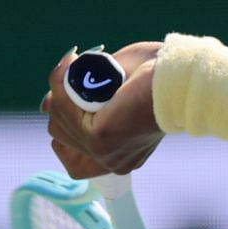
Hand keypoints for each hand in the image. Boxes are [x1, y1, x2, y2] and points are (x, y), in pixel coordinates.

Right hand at [41, 41, 165, 178]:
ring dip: (63, 92)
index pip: (71, 157)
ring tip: (85, 69)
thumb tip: (44, 107)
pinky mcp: (101, 137)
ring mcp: (105, 152)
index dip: (63, 123)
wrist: (183, 76)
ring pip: (58, 122)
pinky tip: (76, 67)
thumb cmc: (157, 77)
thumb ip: (78, 102)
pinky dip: (64, 85)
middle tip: (81, 76)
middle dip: (61, 104)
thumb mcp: (109, 92)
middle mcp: (112, 161)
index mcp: (119, 156)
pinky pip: (65, 110)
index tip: (68, 96)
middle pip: (58, 135)